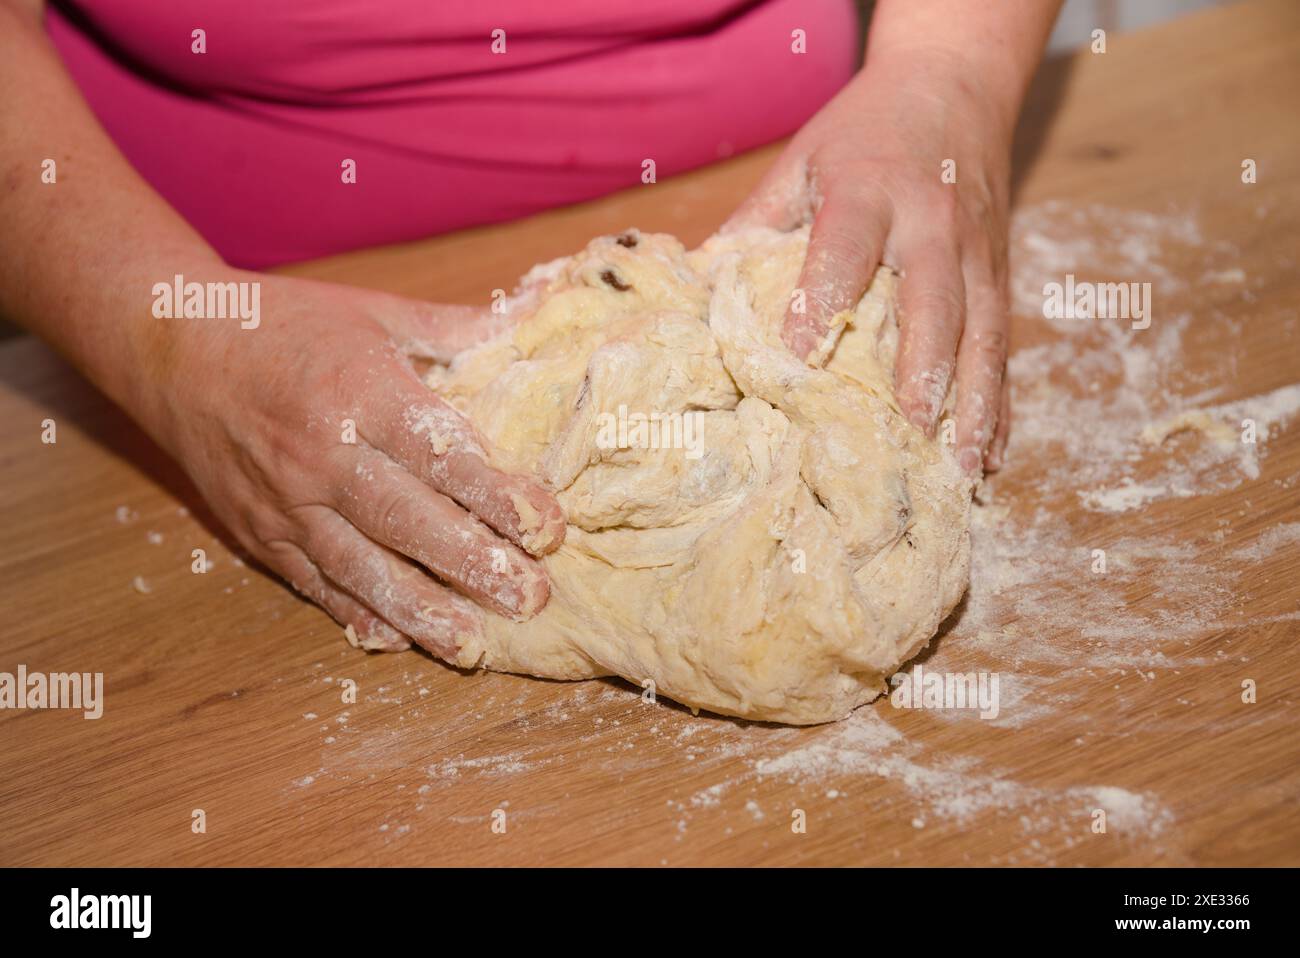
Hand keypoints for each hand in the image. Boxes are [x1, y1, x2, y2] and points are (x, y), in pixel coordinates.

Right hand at [145, 272, 565, 656]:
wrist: (171, 343)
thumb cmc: (288, 325)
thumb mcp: (377, 314)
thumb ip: (457, 328)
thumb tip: (537, 312)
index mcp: (361, 392)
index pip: (440, 454)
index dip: (497, 496)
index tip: (548, 528)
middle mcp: (322, 453)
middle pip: (407, 521)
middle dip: (474, 565)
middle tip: (533, 599)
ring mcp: (286, 500)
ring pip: (361, 567)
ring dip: (421, 610)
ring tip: (474, 646)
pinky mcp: (258, 532)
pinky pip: (313, 583)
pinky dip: (356, 614)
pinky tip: (397, 641)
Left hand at [726, 49, 1012, 473]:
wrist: (954, 82)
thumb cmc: (862, 132)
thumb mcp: (801, 160)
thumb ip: (755, 222)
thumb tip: (695, 289)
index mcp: (871, 190)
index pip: (845, 248)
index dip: (822, 300)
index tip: (799, 357)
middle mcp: (932, 224)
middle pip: (934, 301)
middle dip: (926, 367)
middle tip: (912, 427)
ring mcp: (976, 253)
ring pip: (984, 334)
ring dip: (977, 402)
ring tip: (966, 467)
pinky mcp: (1000, 275)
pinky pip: (1005, 346)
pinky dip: (1002, 403)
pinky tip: (993, 453)